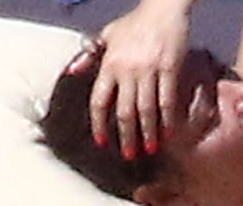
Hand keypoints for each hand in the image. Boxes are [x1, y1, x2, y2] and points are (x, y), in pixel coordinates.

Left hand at [91, 0, 193, 160]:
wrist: (163, 8)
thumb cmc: (136, 22)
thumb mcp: (107, 34)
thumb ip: (90, 55)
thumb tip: (72, 71)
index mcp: (109, 63)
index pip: (99, 100)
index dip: (99, 124)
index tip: (101, 141)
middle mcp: (127, 69)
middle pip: (123, 111)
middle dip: (126, 136)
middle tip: (128, 154)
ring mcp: (149, 70)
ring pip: (146, 109)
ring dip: (147, 133)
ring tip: (149, 149)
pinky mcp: (170, 69)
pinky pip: (168, 99)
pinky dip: (168, 118)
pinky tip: (170, 132)